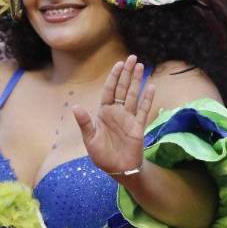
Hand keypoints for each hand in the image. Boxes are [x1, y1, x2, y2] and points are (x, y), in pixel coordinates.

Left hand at [72, 55, 156, 176]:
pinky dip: (147, 98)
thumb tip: (75, 107)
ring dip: (137, 81)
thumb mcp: (90, 139)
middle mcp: (117, 112)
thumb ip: (85, 123)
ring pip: (133, 95)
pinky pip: (143, 109)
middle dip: (127, 73)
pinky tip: (151, 86)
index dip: (114, 77)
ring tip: (141, 66)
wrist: (118, 169)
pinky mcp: (138, 126)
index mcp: (104, 113)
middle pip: (123, 88)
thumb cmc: (102, 155)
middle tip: (132, 58)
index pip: (110, 90)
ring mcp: (129, 118)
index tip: (119, 64)